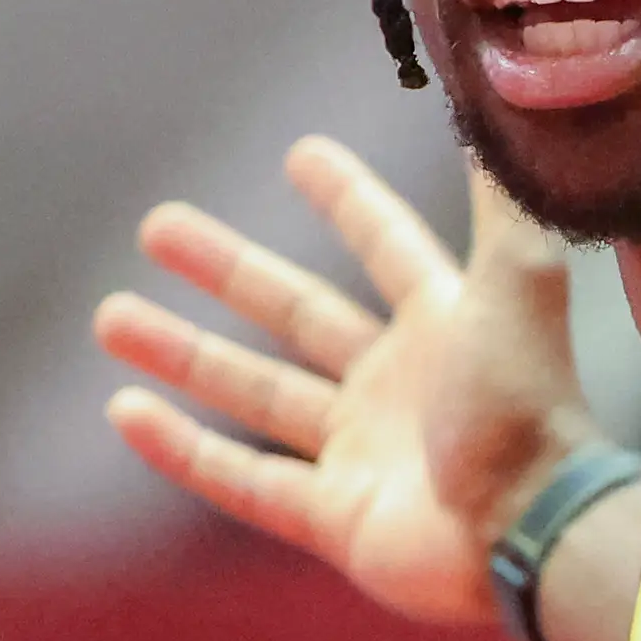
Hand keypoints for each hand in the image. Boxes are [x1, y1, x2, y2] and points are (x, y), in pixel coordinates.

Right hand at [95, 140, 606, 625]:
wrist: (529, 531)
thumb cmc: (526, 405)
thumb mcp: (517, 284)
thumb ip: (504, 203)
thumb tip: (504, 109)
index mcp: (446, 327)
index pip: (386, 248)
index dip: (349, 203)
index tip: (300, 154)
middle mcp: (400, 387)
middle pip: (298, 315)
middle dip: (228, 271)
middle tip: (157, 226)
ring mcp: (363, 455)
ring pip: (257, 394)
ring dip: (184, 354)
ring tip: (111, 315)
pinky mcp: (335, 520)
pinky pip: (243, 480)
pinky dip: (183, 449)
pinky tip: (124, 409)